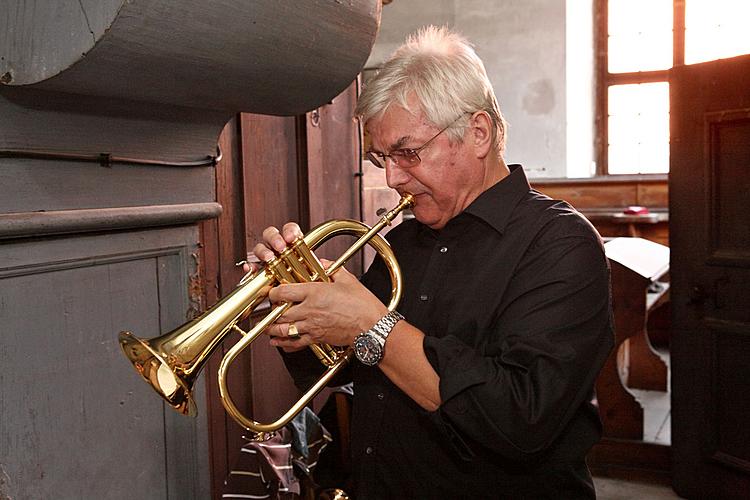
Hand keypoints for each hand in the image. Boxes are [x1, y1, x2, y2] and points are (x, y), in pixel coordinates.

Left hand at [249, 222, 386, 350]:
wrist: (372, 326)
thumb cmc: (362, 305)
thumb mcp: (348, 280)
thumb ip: (332, 269)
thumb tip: (324, 263)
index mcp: (314, 293)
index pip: (283, 292)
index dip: (273, 292)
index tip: (273, 292)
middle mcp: (309, 310)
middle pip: (279, 313)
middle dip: (271, 312)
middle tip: (270, 309)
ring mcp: (311, 326)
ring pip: (283, 330)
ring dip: (273, 329)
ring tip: (268, 326)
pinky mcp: (317, 338)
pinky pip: (295, 343)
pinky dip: (283, 344)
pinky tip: (278, 342)